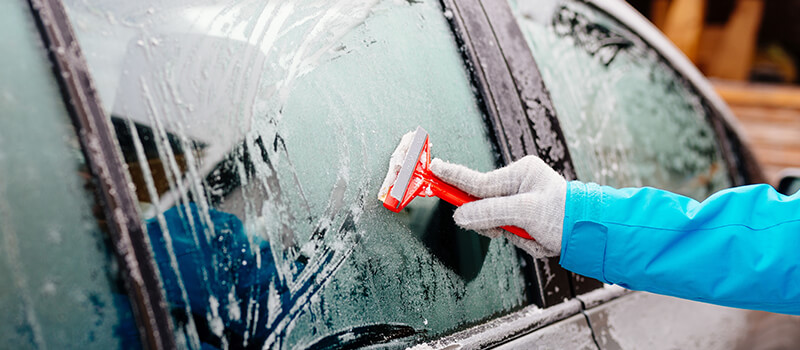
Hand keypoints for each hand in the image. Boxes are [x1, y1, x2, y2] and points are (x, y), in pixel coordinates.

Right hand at [430, 155, 566, 257]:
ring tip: (533, 235)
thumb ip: (489, 213)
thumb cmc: (564, 215)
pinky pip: (509, 231)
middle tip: (507, 227)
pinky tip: (538, 239)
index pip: (477, 180)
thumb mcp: (524, 212)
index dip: (452, 177)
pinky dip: (521, 239)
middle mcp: (519, 183)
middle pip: (484, 205)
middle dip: (494, 222)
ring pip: (496, 222)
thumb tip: (460, 215)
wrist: (590, 234)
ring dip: (511, 233)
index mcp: (520, 172)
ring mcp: (522, 201)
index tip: (432, 169)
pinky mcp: (525, 218)